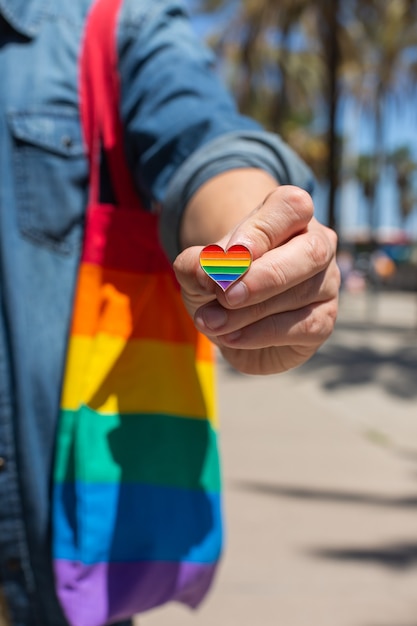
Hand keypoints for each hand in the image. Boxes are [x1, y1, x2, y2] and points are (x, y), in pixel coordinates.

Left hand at [173, 185, 339, 374]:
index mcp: (289, 216)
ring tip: (210, 321)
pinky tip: (230, 337)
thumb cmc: (220, 281)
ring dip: (249, 312)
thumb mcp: (196, 270)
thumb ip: (194, 265)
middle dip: (265, 275)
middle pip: (312, 251)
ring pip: (302, 293)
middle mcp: (317, 244)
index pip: (291, 207)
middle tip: (225, 295)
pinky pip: (304, 327)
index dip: (261, 232)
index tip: (229, 256)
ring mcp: (326, 283)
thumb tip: (206, 274)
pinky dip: (260, 334)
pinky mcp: (324, 320)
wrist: (230, 321)